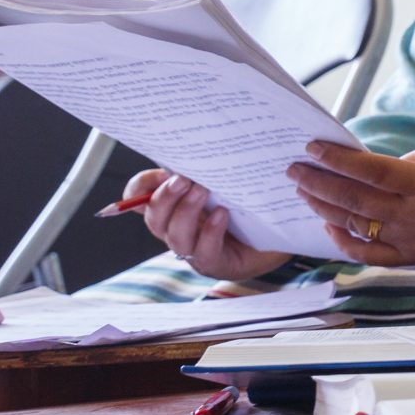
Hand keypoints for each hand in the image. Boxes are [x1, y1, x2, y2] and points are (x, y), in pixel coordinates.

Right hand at [129, 167, 291, 280]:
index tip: (159, 174)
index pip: (140, 200)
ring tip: (203, 191)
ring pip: (175, 236)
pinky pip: (204, 251)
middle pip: (154, 218)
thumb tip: (191, 151)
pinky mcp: (215, 263)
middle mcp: (178, 230)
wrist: (275, 239)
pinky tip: (222, 214)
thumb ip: (201, 172)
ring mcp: (194, 249)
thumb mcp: (221, 184)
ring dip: (185, 212)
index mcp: (173, 209)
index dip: (138, 189)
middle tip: (184, 180)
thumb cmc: (244, 207)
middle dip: (164, 198)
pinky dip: (210, 232)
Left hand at [288, 140, 414, 266]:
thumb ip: (400, 163)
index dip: (336, 160)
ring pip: (356, 228)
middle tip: (294, 170)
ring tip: (305, 192)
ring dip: (325, 209)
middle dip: (318, 183)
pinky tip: (330, 225)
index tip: (312, 148)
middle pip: (355, 201)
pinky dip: (345, 242)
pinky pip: (370, 254)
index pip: (370, 171)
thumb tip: (358, 167)